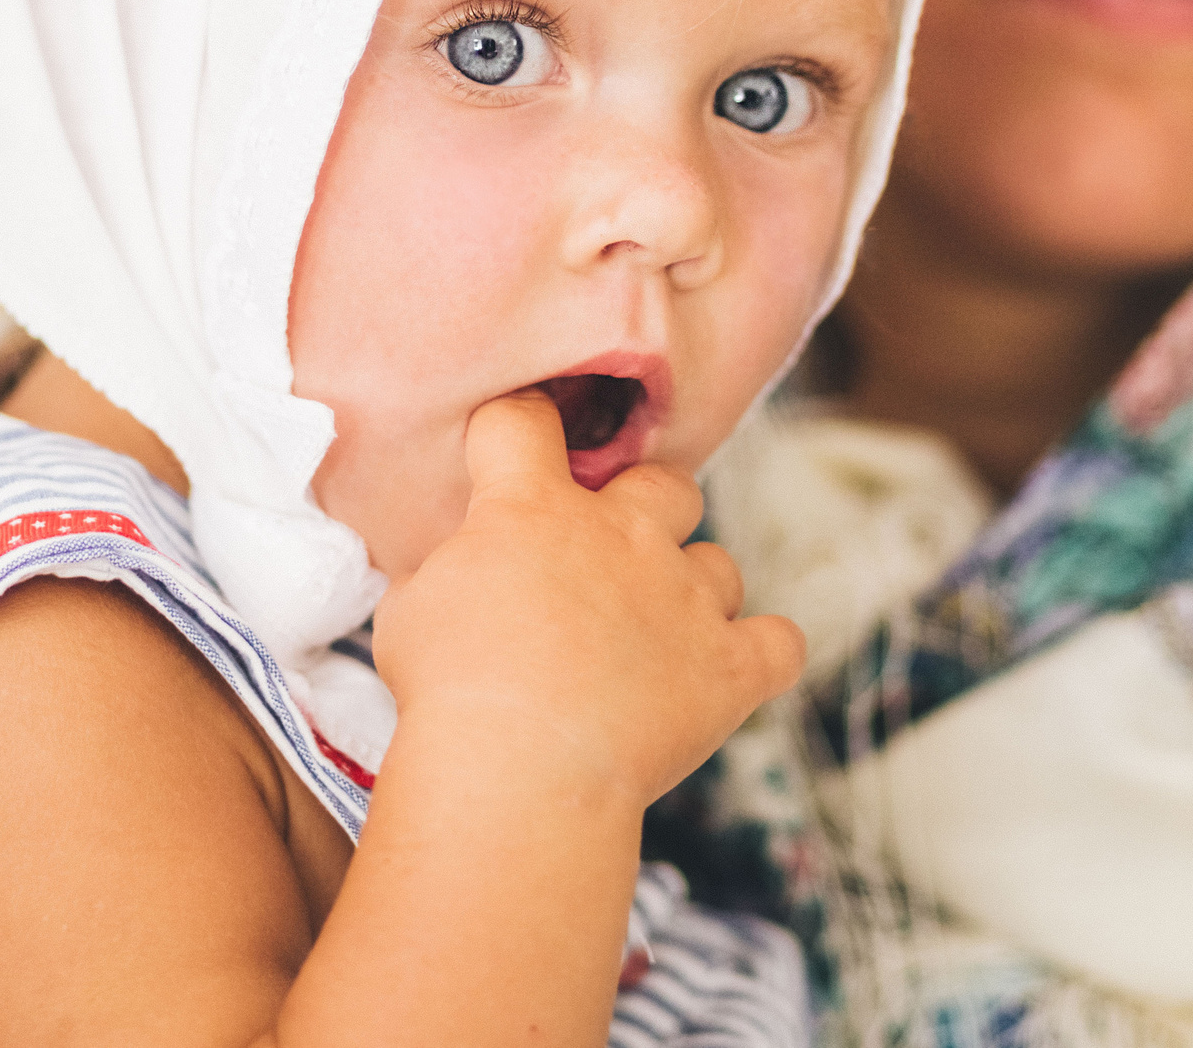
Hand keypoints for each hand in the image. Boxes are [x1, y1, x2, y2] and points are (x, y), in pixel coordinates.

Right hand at [370, 391, 803, 811]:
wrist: (517, 768)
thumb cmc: (448, 691)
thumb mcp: (413, 609)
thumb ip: (450, 572)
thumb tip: (463, 572)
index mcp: (535, 509)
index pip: (525, 423)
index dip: (516, 429)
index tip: (509, 451)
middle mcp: (624, 534)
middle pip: (663, 482)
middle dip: (644, 509)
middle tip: (607, 562)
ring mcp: (686, 597)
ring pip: (720, 564)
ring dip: (696, 593)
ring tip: (657, 642)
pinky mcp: (730, 665)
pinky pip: (780, 644)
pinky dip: (763, 655)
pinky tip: (734, 672)